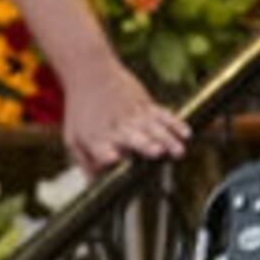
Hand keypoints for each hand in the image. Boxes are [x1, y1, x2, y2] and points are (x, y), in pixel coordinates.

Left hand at [57, 67, 191, 174]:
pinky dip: (175, 124)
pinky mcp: (145, 104)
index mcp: (96, 139)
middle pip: (132, 137)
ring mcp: (133, 115)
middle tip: (156, 152)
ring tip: (179, 152)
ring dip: (168, 139)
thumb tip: (93, 188)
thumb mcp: (73, 137)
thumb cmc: (80, 110)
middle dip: (145, 144)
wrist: (89, 72)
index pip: (102, 150)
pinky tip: (186, 133)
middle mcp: (116, 128)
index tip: (114, 159)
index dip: (108, 155)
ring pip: (153, 128)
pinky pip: (163, 115)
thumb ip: (85, 163)